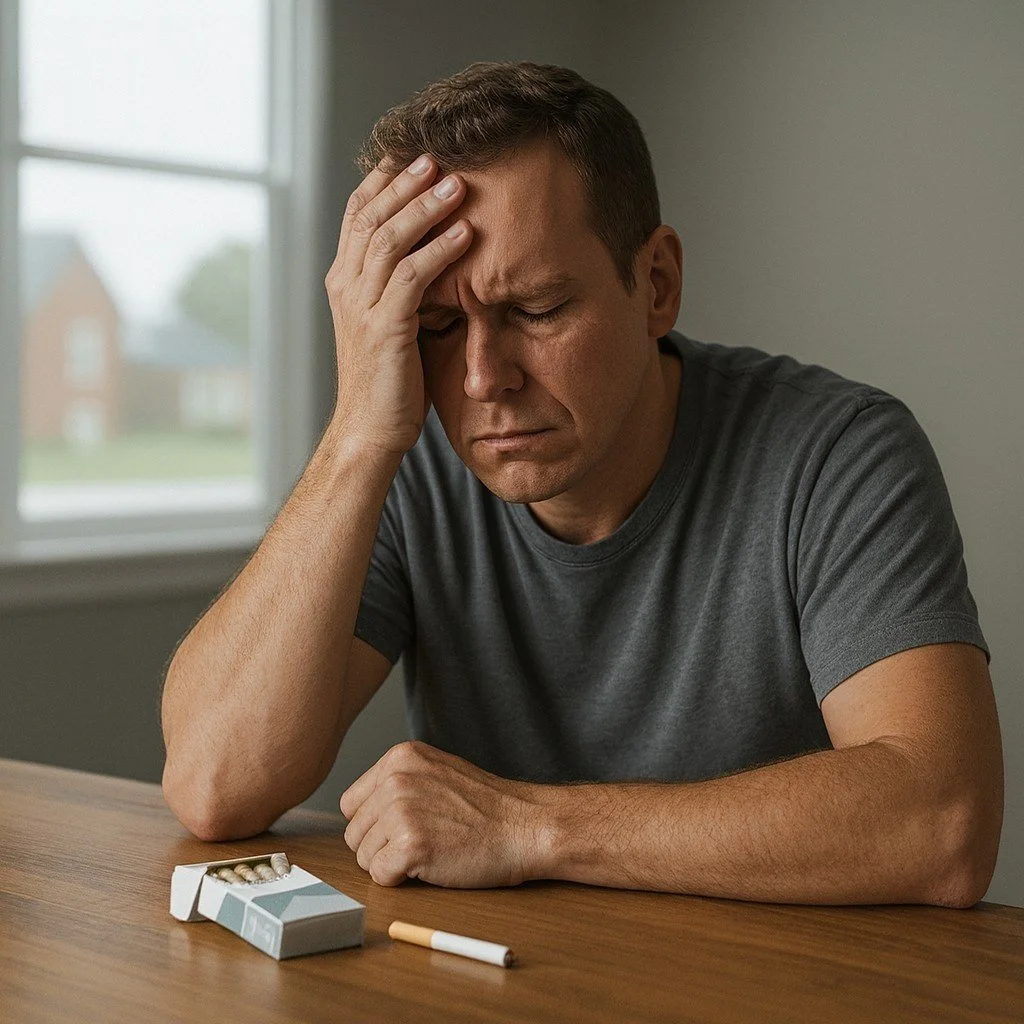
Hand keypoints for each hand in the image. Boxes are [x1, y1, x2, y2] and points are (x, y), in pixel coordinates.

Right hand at [324, 155, 471, 455]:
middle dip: (404, 182)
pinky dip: (440, 251)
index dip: (383, 181)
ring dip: (424, 207)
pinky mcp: (385, 329)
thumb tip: (437, 259)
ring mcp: (361, 307)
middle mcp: (346, 286)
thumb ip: (401, 289)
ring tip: (457, 182)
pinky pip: (413, 277)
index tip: (413, 155)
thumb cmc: (388, 382)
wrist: (368, 431)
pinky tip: (465, 234)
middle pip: (371, 216)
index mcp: (344, 281)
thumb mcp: (389, 324)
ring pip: (389, 240)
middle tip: (436, 155)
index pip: (358, 216)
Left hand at [340, 741, 536, 887]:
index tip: (404, 827)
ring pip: (363, 856)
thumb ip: (399, 782)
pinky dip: (401, 880)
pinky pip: (380, 875)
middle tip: (422, 842)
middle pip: (354, 832)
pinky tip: (431, 864)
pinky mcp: (409, 844)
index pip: (352, 803)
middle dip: (381, 846)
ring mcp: (401, 810)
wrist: (525, 826)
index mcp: (400, 757)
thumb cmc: (486, 807)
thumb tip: (362, 810)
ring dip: (391, 863)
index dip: (374, 823)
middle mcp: (395, 779)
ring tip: (430, 850)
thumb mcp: (438, 772)